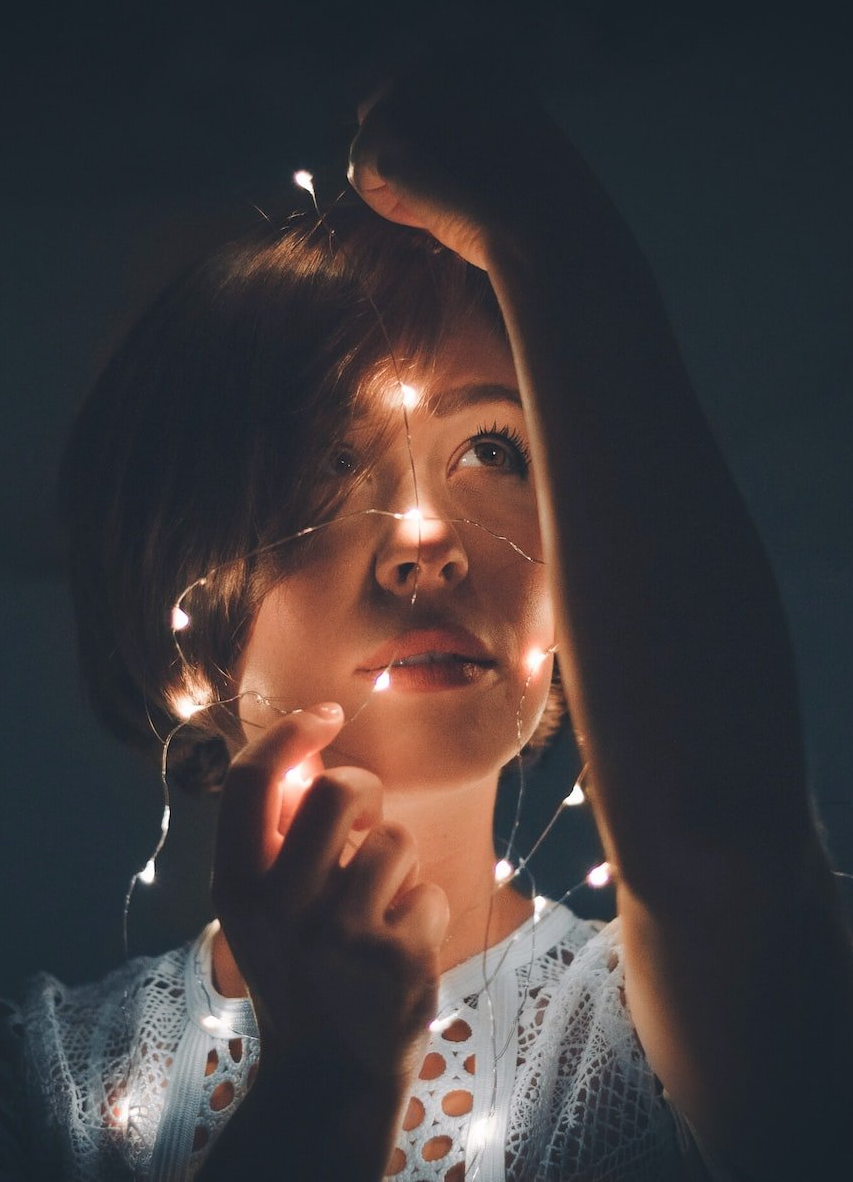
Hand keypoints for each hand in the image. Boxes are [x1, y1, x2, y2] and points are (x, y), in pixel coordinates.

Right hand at [211, 703, 448, 1084]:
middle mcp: (282, 905)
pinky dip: (423, 912)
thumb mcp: (260, 908)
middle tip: (365, 822)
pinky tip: (399, 951)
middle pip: (341, 789)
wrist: (328, 1075)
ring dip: (398, 866)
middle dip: (366, 792)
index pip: (252, 779)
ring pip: (397, 839)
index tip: (324, 715)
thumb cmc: (298, 967)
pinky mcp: (398, 957)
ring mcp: (342, 933)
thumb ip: (275, 836)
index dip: (291, 733)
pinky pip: (431, 890)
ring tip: (379, 907)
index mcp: (237, 885)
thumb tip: (307, 756)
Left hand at [347, 57, 591, 268]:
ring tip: (452, 196)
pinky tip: (439, 207)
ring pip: (369, 147)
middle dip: (403, 157)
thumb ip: (452, 117)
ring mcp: (404, 90)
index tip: (466, 174)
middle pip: (376, 111)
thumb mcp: (496, 132)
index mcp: (464, 53)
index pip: (408, 95)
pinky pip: (360, 179)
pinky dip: (392, 208)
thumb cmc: (533, 197)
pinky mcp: (383, 131)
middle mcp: (430, 55)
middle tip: (454, 188)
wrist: (543, 220)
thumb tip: (408, 137)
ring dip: (400, 183)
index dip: (428, 146)